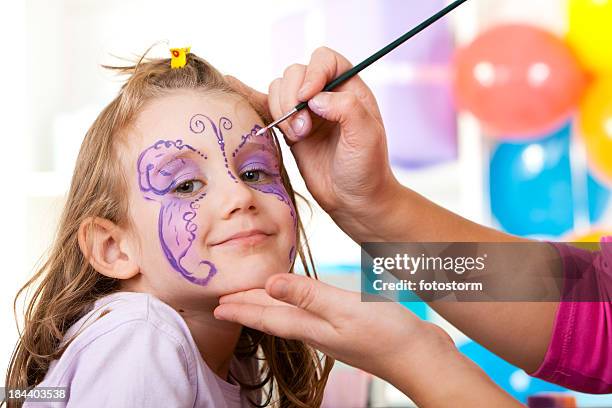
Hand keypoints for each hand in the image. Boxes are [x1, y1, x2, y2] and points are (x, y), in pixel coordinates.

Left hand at [213, 274, 521, 407]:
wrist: (422, 359)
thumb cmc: (388, 335)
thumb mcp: (345, 309)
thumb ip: (308, 295)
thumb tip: (269, 284)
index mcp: (312, 326)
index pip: (268, 316)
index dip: (242, 309)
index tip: (218, 305)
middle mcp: (318, 331)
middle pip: (275, 317)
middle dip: (250, 309)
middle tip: (227, 303)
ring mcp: (334, 331)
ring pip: (292, 316)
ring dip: (270, 307)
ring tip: (256, 300)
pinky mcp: (351, 327)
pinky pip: (313, 313)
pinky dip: (298, 304)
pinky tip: (303, 302)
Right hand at [226, 47, 402, 241]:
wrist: (353, 200)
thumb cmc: (366, 169)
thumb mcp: (366, 136)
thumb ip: (346, 109)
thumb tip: (314, 98)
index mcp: (349, 89)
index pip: (325, 60)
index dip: (312, 72)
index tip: (308, 98)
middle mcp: (326, 95)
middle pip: (295, 73)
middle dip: (292, 99)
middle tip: (303, 130)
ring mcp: (305, 112)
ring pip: (279, 90)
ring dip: (281, 111)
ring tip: (297, 137)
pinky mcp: (289, 130)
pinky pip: (266, 108)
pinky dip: (249, 97)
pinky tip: (234, 87)